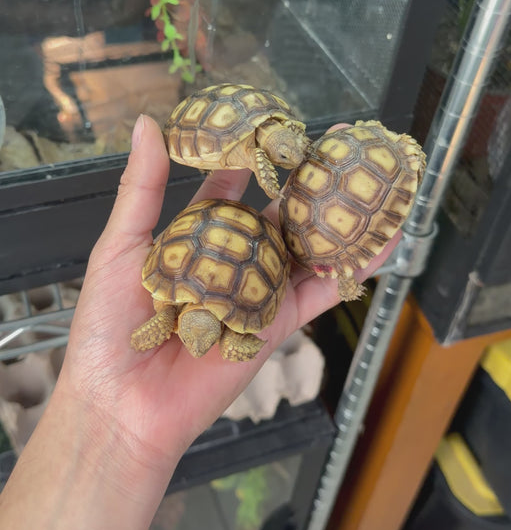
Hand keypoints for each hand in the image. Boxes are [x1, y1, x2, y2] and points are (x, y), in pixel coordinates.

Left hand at [59, 114, 398, 481]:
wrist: (122, 405)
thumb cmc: (109, 328)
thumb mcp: (121, 247)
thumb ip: (140, 187)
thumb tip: (149, 124)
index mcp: (192, 242)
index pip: (226, 191)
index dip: (248, 160)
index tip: (269, 129)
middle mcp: (230, 264)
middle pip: (275, 216)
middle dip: (304, 184)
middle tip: (335, 147)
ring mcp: (257, 294)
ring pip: (305, 251)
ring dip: (336, 220)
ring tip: (369, 185)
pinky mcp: (277, 326)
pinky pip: (319, 295)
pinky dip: (351, 272)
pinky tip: (381, 244)